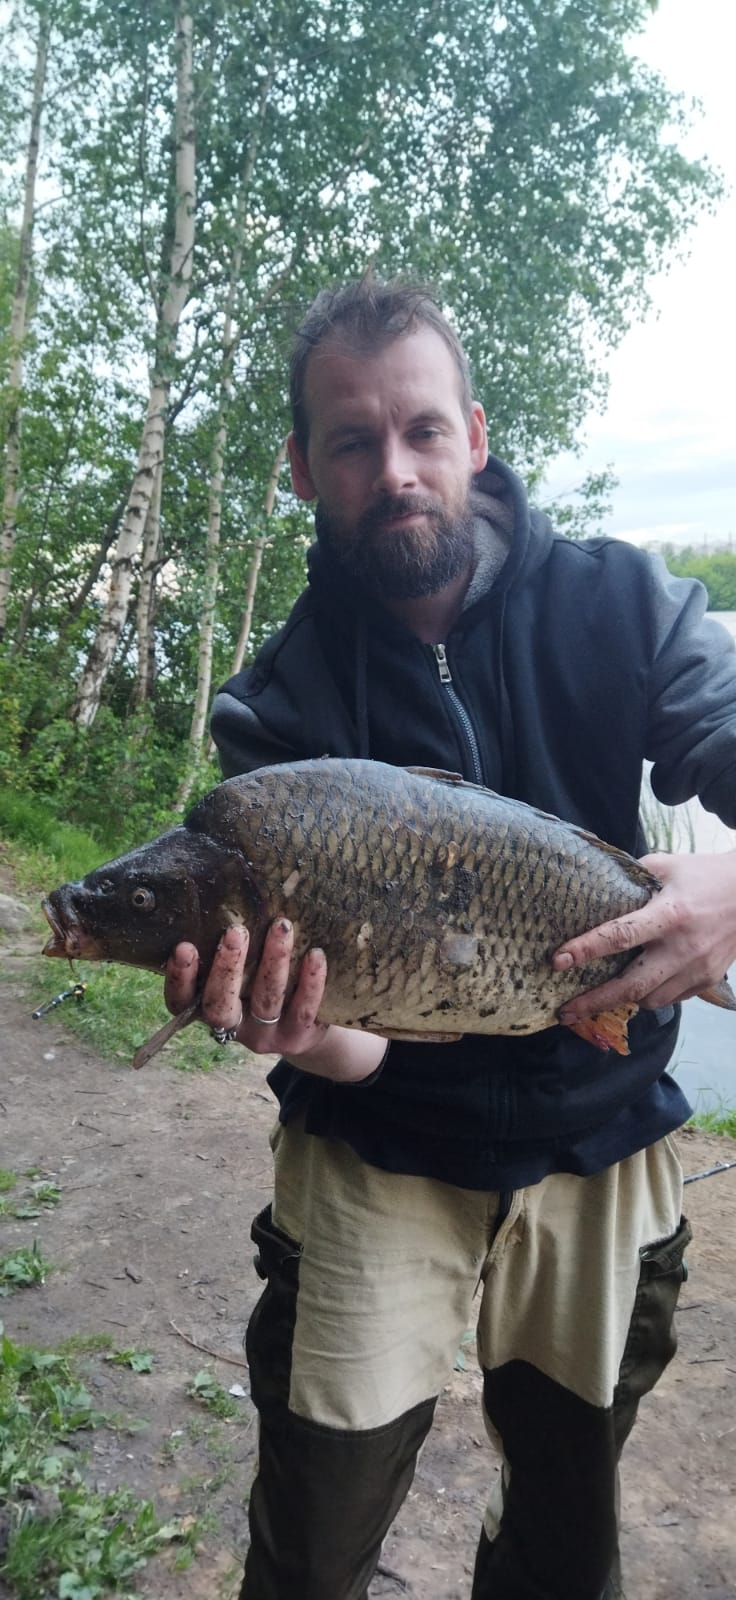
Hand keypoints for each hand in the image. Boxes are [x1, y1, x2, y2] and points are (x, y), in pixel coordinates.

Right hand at [164, 919, 386, 1081]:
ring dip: (273, 962)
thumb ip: (225, 940)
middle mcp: (232, 1025)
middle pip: (219, 1004)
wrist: (305, 1026)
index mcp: (204, 1007)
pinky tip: (315, 954)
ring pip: (265, 1001)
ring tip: (281, 927)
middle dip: (226, 968)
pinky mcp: (297, 1037)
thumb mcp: (239, 966)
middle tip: (235, 931)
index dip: (179, 977)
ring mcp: (264, 1035)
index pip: (180, 1000)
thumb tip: (220, 880)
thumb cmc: (259, 978)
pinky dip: (310, 982)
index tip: (184, 946)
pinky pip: (303, 1010)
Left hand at [552, 851, 735, 1021]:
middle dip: (594, 1002)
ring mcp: (698, 968)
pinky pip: (669, 999)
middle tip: (564, 1011)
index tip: (558, 961)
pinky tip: (634, 987)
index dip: (586, 949)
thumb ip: (630, 879)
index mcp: (670, 913)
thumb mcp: (665, 866)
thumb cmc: (703, 875)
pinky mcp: (707, 980)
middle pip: (632, 986)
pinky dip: (648, 996)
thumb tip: (594, 888)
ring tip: (596, 998)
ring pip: (649, 999)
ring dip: (621, 999)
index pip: (621, 936)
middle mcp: (684, 947)